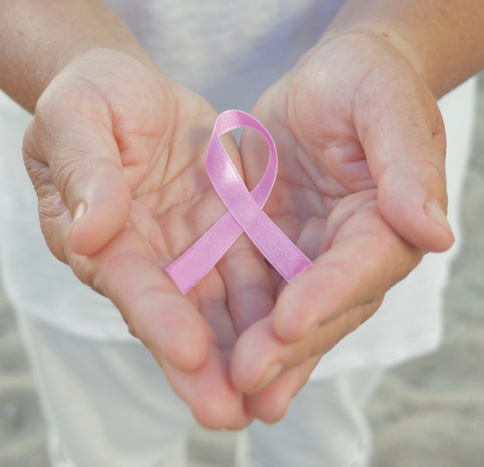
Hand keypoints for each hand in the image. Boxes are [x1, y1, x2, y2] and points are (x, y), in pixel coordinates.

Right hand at [23, 48, 273, 428]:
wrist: (133, 92)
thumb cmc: (93, 100)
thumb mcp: (78, 119)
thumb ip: (84, 172)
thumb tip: (91, 231)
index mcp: (104, 236)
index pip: (132, 284)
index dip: (158, 318)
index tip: (189, 354)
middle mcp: (152, 255)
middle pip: (180, 317)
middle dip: (205, 367)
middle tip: (233, 412)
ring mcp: (194, 247)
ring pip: (224, 306)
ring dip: (248, 348)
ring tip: (274, 394)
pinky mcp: (230, 231)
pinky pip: (256, 272)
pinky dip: (275, 305)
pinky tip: (300, 334)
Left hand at [230, 31, 453, 421]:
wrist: (328, 83)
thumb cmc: (364, 81)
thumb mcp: (384, 103)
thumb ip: (408, 165)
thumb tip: (434, 232)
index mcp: (386, 222)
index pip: (361, 268)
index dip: (327, 296)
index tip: (289, 323)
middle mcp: (350, 252)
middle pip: (322, 307)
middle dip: (286, 345)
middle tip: (246, 379)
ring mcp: (308, 255)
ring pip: (286, 313)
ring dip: (260, 353)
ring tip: (227, 390)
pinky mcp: (272, 249)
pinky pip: (253, 291)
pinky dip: (234, 323)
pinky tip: (208, 353)